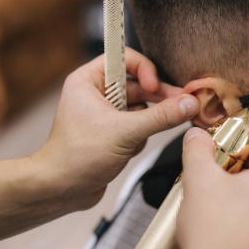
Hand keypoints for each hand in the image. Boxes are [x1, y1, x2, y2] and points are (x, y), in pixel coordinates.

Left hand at [32, 48, 198, 211]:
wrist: (60, 190)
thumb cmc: (76, 156)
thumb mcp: (124, 133)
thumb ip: (160, 117)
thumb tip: (188, 104)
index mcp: (89, 81)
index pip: (124, 58)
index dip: (144, 69)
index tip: (156, 86)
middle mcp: (97, 94)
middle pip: (138, 84)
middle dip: (158, 97)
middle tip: (181, 104)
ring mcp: (106, 114)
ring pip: (142, 107)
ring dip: (148, 121)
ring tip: (147, 134)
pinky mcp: (113, 133)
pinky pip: (139, 125)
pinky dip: (141, 136)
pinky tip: (131, 150)